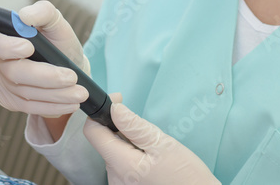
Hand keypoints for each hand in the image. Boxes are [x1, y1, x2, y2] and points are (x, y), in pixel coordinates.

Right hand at [0, 1, 88, 118]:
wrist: (70, 68)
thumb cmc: (59, 42)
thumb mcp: (56, 22)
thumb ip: (43, 11)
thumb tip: (24, 16)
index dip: (2, 46)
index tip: (28, 47)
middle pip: (12, 72)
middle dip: (45, 76)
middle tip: (71, 77)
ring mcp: (0, 82)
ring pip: (24, 92)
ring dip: (56, 94)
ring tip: (80, 92)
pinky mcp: (10, 101)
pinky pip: (29, 107)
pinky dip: (53, 106)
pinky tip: (70, 103)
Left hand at [83, 101, 219, 184]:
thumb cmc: (186, 176)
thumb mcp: (164, 145)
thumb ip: (135, 126)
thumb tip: (114, 109)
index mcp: (121, 165)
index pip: (93, 132)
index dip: (102, 112)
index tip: (117, 102)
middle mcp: (114, 178)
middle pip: (106, 142)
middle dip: (122, 129)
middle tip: (146, 131)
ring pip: (115, 153)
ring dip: (128, 144)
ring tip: (153, 150)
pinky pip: (122, 165)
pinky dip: (132, 156)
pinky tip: (151, 161)